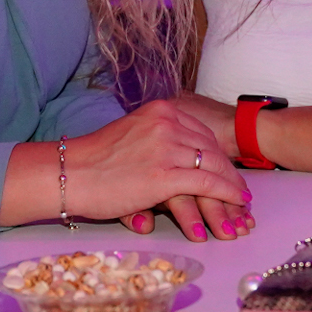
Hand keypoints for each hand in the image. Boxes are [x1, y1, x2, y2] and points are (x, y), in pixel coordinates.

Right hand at [62, 100, 249, 243]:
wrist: (70, 174)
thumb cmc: (94, 161)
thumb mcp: (131, 135)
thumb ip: (155, 139)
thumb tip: (173, 158)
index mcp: (159, 110)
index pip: (201, 131)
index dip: (218, 153)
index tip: (227, 168)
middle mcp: (166, 123)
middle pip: (211, 147)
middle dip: (229, 170)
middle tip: (241, 188)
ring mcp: (166, 148)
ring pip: (213, 165)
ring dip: (232, 185)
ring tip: (241, 200)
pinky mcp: (165, 175)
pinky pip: (207, 183)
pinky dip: (226, 193)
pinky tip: (236, 201)